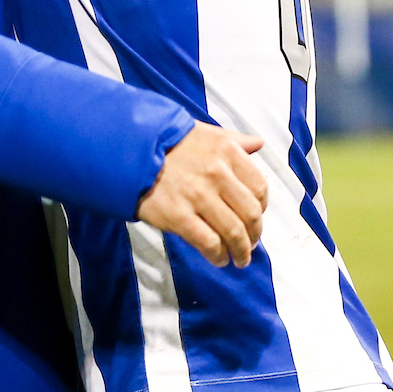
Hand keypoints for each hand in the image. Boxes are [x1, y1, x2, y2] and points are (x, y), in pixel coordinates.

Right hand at [137, 122, 267, 267]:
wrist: (130, 151)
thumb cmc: (169, 142)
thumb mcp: (206, 133)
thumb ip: (235, 140)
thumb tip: (258, 143)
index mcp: (227, 152)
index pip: (259, 188)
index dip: (262, 208)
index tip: (254, 218)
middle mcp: (217, 173)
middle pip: (250, 214)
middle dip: (254, 235)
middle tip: (249, 244)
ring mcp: (198, 196)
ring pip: (233, 232)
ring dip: (240, 251)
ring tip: (238, 259)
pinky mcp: (178, 216)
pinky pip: (209, 243)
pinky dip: (218, 256)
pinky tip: (218, 259)